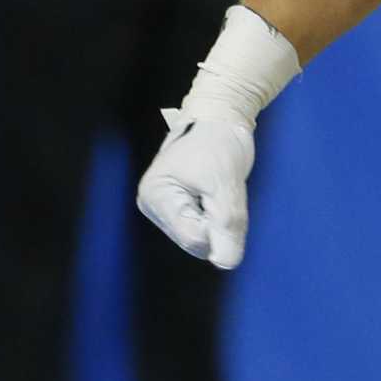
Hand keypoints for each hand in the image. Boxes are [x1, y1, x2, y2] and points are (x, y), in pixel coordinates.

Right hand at [135, 112, 255, 268]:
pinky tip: (214, 192)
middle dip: (217, 221)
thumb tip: (227, 263)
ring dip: (217, 218)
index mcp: (156, 196)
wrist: (220, 117)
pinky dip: (215, 214)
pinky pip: (202, 226)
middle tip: (221, 187)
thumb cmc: (219, 142)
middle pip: (195, 241)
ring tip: (216, 187)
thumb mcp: (226, 182)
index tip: (225, 195)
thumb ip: (227, 223)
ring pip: (200, 236)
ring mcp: (163, 208)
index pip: (192, 237)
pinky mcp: (176, 207)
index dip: (219, 227)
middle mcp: (153, 206)